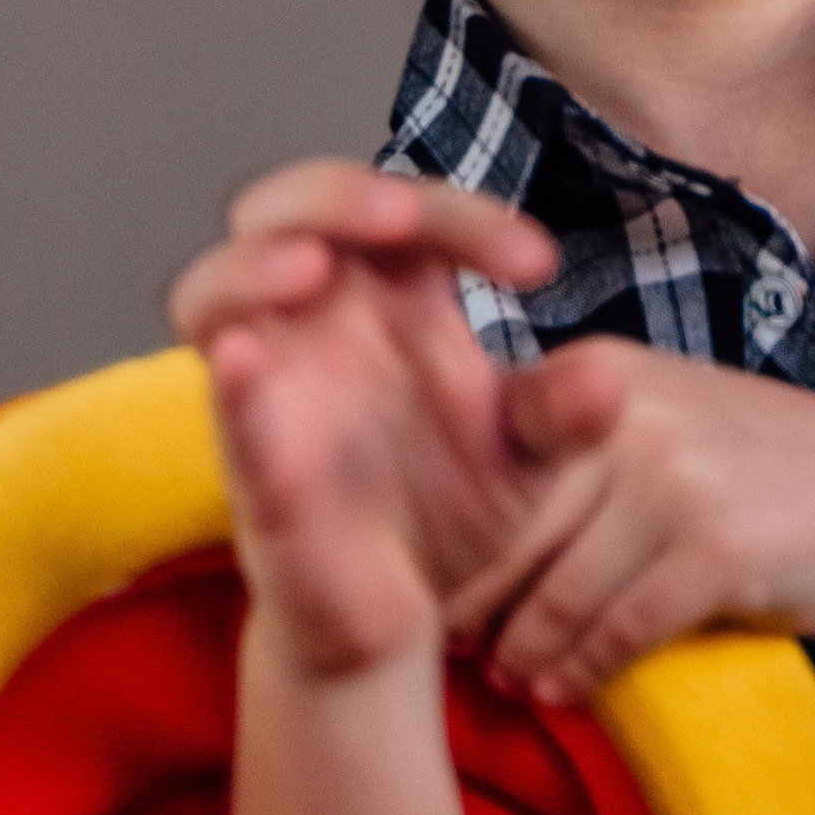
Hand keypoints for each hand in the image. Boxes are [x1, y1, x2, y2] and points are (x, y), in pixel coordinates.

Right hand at [169, 162, 564, 681]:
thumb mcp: (531, 451)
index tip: (536, 265)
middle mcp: (316, 322)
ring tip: (312, 265)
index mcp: (388, 293)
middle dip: (334, 196)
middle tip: (403, 217)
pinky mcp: (256, 471)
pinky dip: (233, 386)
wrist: (405, 617)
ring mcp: (273, 390)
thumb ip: (563, 412)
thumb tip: (605, 381)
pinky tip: (246, 355)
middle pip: (285, 211)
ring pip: (210, 292)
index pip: (408, 215)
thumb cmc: (453, 504)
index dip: (465, 218)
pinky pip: (229, 417)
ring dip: (254, 266)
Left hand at [445, 344, 814, 700]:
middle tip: (451, 646)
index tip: (426, 581)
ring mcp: (673, 481)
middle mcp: (625, 418)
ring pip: (558, 594)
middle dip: (472, 603)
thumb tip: (444, 521)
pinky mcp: (716, 549)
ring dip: (522, 652)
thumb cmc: (738, 466)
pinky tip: (564, 691)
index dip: (448, 534)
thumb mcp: (645, 416)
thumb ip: (559, 443)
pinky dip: (583, 673)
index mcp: (592, 373)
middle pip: (508, 533)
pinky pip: (620, 631)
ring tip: (506, 678)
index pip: (482, 460)